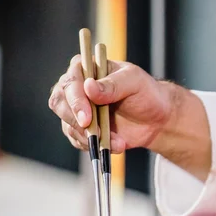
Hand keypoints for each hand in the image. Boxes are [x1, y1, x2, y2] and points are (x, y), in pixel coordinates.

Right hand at [48, 55, 175, 153]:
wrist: (155, 119)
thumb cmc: (146, 93)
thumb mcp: (134, 82)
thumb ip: (113, 84)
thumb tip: (89, 87)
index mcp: (86, 69)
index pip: (70, 82)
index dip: (75, 100)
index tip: (86, 118)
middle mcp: (77, 88)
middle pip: (60, 103)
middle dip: (76, 122)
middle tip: (95, 134)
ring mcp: (77, 110)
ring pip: (68, 125)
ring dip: (90, 137)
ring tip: (117, 142)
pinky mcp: (83, 129)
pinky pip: (78, 140)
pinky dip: (94, 146)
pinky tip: (115, 145)